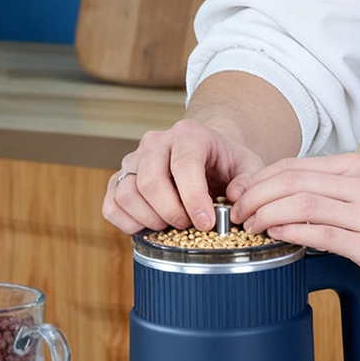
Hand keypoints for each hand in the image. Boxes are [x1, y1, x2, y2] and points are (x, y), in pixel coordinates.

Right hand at [102, 119, 264, 234]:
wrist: (205, 151)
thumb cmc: (225, 160)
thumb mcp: (248, 165)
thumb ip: (248, 180)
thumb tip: (235, 197)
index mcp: (189, 135)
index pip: (184, 165)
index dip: (193, 198)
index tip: (206, 223)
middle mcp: (156, 142)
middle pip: (150, 181)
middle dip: (171, 213)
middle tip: (188, 226)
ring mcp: (134, 158)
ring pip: (126, 193)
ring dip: (149, 219)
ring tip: (171, 225)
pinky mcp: (120, 177)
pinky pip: (111, 204)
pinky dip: (126, 222)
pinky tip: (149, 226)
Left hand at [228, 153, 359, 297]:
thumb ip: (331, 193)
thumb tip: (282, 200)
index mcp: (356, 168)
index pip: (293, 165)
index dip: (258, 179)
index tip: (238, 196)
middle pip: (291, 180)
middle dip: (254, 196)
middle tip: (236, 214)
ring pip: (301, 202)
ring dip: (266, 214)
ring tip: (250, 228)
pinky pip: (321, 232)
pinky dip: (291, 232)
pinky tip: (276, 237)